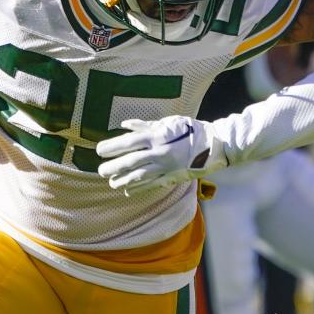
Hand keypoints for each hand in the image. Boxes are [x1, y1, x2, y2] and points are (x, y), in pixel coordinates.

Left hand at [96, 116, 226, 195]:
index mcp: (157, 136)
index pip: (129, 143)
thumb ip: (145, 125)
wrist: (214, 144)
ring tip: (112, 183)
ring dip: (123, 180)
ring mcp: (166, 167)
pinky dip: (138, 188)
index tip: (99, 150)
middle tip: (101, 171)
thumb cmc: (190, 129)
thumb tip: (124, 125)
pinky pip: (152, 185)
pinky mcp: (173, 177)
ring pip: (140, 176)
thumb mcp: (168, 122)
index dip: (112, 147)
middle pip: (131, 161)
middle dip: (113, 167)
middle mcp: (159, 153)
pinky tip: (128, 191)